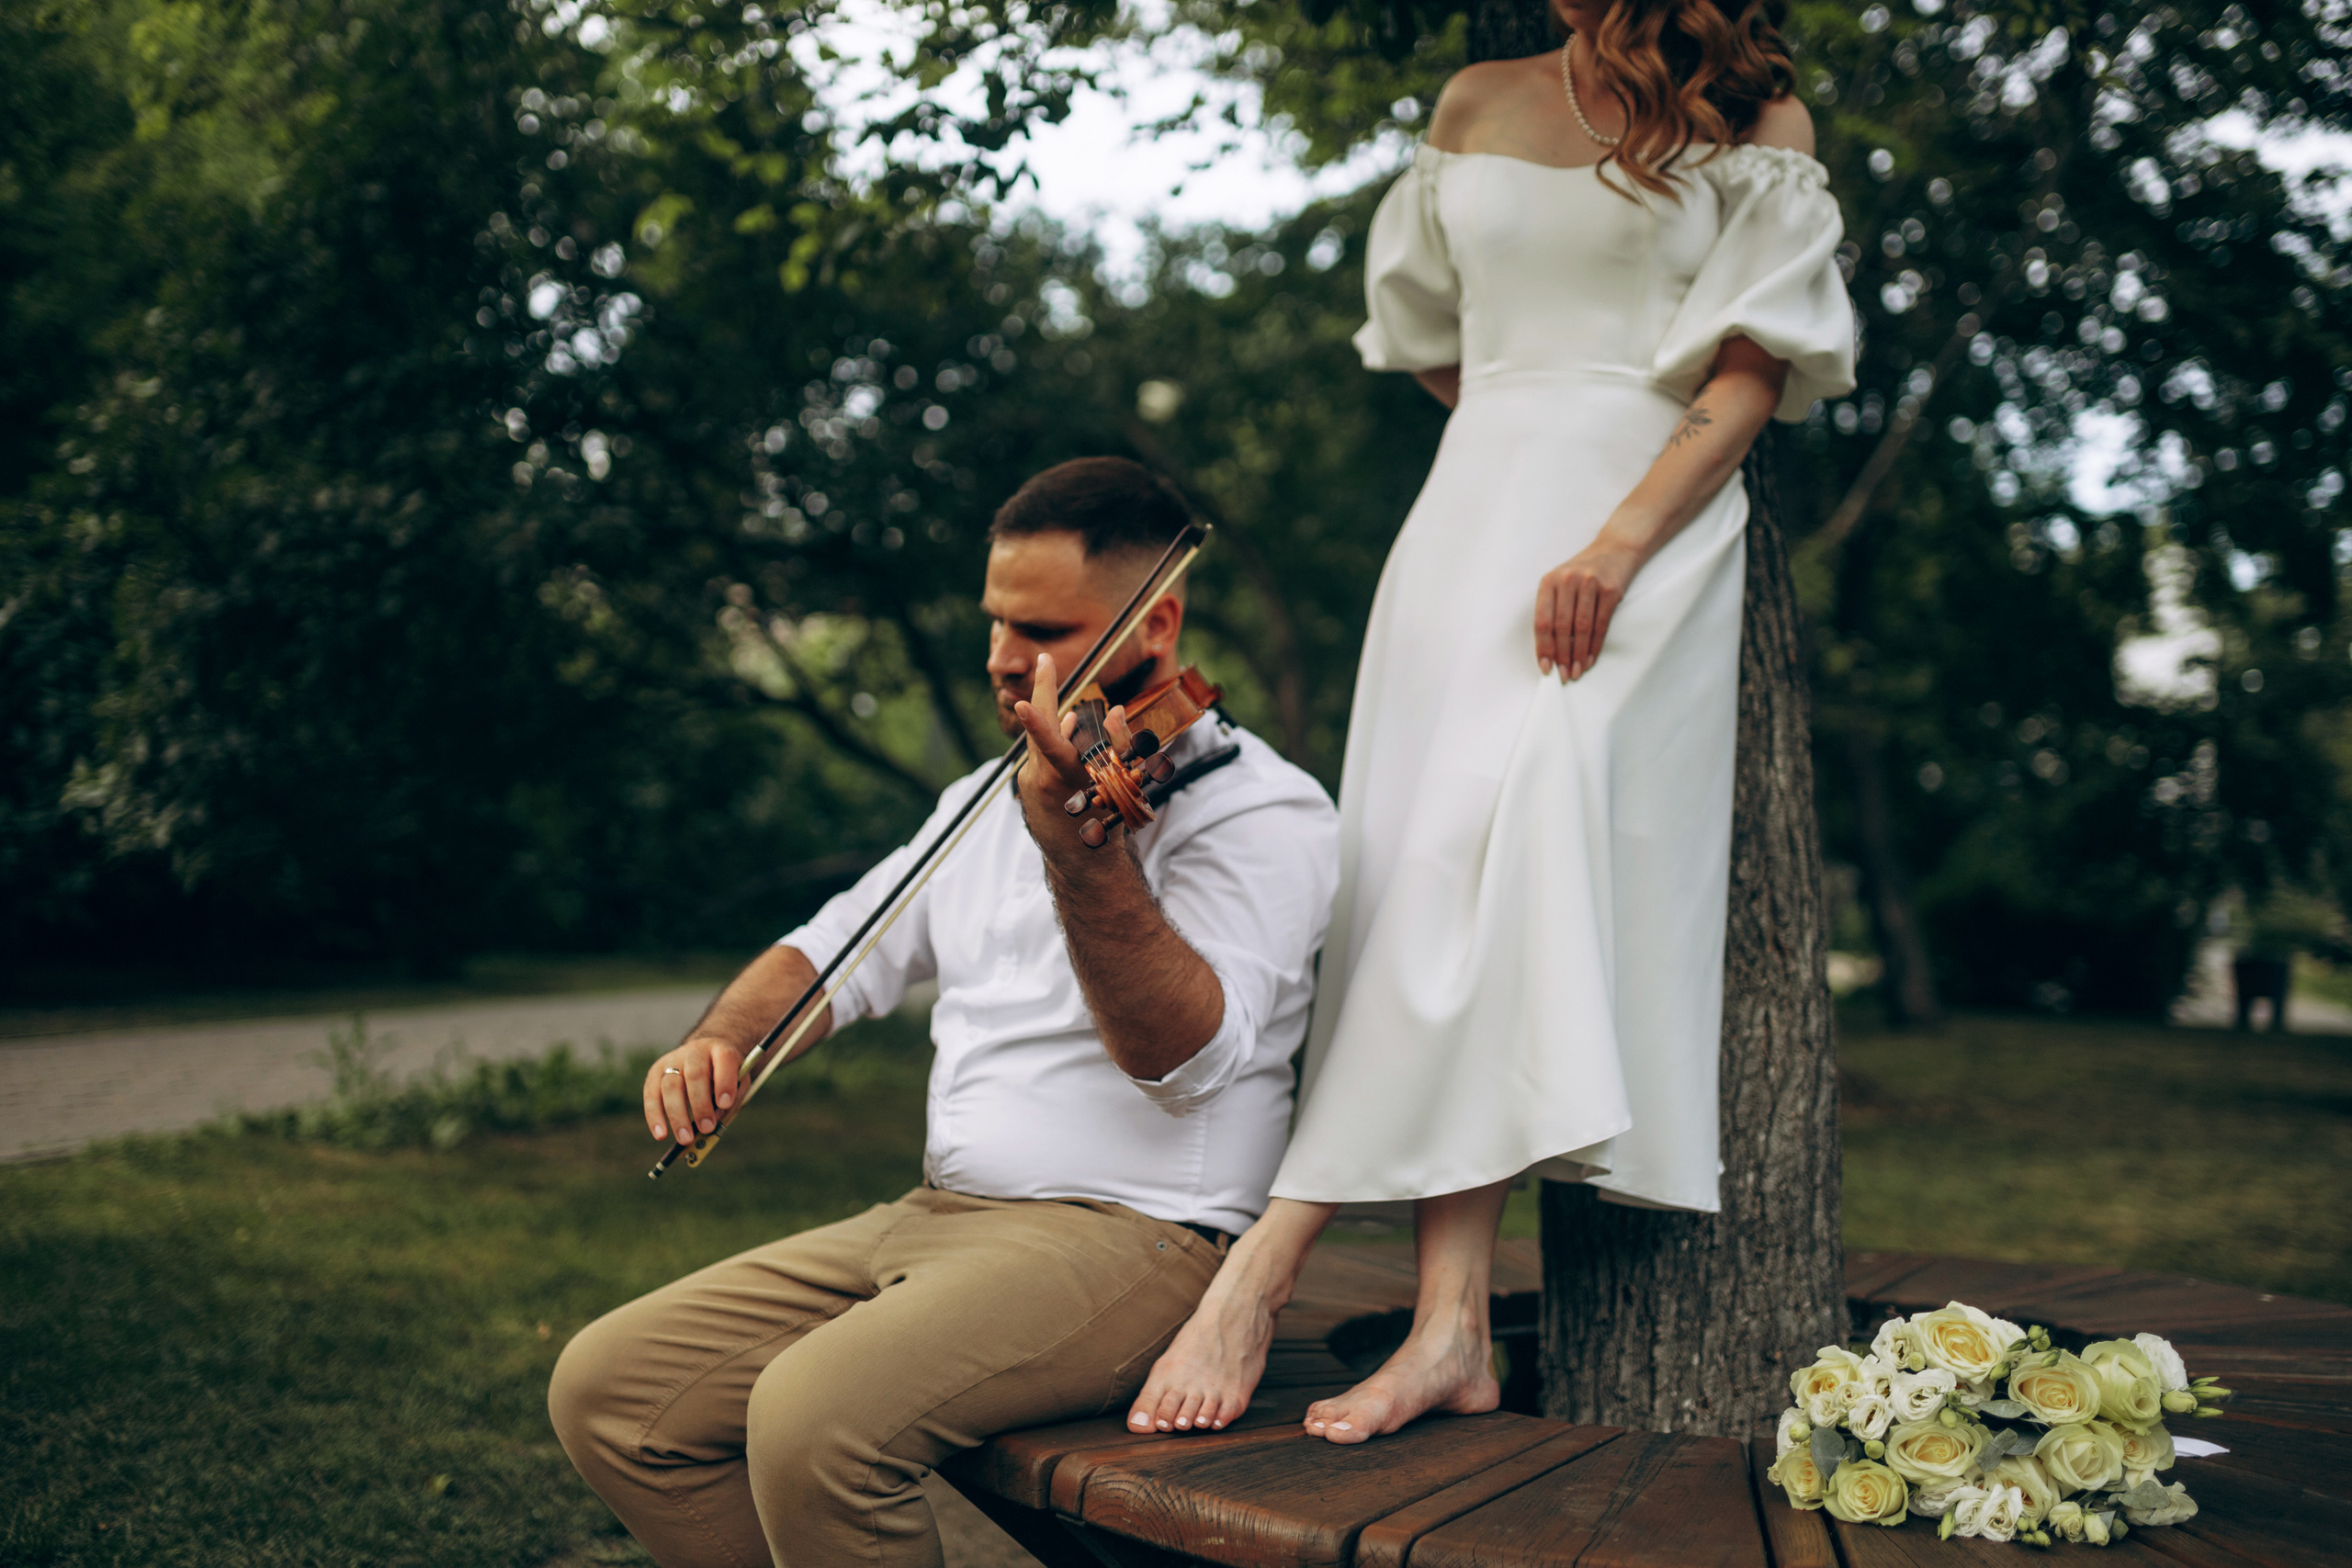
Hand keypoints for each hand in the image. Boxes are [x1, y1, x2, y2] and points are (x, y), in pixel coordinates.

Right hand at [644, 1035, 741, 1144]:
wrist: (705, 1054)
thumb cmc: (724, 1076)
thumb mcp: (738, 1083)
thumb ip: (731, 1101)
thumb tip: (714, 1122)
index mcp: (721, 1050)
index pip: (724, 1060)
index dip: (724, 1082)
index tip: (725, 1104)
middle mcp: (696, 1051)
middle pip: (695, 1075)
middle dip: (701, 1104)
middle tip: (707, 1128)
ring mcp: (673, 1060)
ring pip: (670, 1085)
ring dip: (677, 1115)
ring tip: (685, 1138)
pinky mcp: (655, 1071)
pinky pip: (651, 1094)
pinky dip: (655, 1116)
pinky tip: (661, 1134)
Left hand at [1010, 653, 1136, 844]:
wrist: (1082, 863)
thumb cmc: (1109, 825)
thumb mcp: (1122, 790)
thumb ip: (1120, 747)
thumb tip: (1114, 709)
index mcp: (1071, 780)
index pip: (1053, 747)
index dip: (1036, 724)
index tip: (1020, 704)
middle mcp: (1045, 779)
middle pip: (1042, 728)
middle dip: (1045, 689)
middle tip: (1046, 659)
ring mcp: (1030, 783)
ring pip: (1044, 740)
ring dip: (1055, 719)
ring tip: (1056, 682)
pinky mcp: (1026, 786)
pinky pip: (1041, 755)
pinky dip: (1055, 745)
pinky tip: (1066, 739)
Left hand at [1535, 533, 1643, 681]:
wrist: (1615, 549)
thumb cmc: (1583, 572)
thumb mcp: (1561, 583)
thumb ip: (1553, 609)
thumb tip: (1550, 650)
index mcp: (1549, 582)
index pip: (1542, 620)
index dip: (1543, 647)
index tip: (1546, 667)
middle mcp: (1567, 581)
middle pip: (1561, 627)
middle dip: (1561, 655)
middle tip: (1563, 675)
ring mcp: (1589, 584)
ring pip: (1581, 628)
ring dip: (1578, 654)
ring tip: (1577, 671)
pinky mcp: (1610, 590)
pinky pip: (1601, 624)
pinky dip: (1595, 645)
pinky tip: (1591, 658)